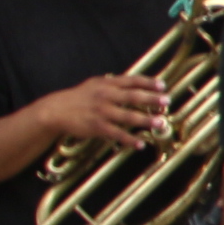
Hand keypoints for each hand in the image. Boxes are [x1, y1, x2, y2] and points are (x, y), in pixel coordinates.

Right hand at [45, 72, 169, 149]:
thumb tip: (133, 82)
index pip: (131, 80)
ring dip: (146, 120)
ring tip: (161, 123)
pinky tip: (141, 144)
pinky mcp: (97, 127)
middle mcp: (106, 96)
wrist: (56, 110)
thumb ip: (113, 83)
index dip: (148, 82)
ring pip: (128, 116)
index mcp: (107, 84)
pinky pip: (117, 134)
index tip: (162, 86)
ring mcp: (102, 112)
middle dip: (152, 99)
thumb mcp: (95, 84)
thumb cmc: (78, 97)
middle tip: (167, 101)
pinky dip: (130, 140)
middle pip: (133, 97)